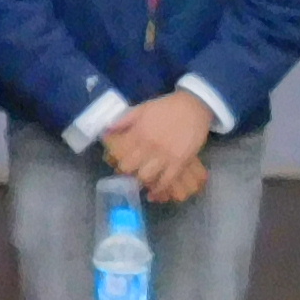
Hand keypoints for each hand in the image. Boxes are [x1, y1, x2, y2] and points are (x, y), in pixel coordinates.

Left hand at [103, 89, 212, 205]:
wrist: (193, 107)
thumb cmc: (166, 108)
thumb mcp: (142, 109)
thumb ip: (124, 121)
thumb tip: (106, 131)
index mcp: (139, 133)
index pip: (122, 156)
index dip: (118, 164)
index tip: (119, 166)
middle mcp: (150, 146)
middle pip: (132, 170)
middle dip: (128, 175)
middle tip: (130, 176)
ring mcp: (166, 155)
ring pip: (148, 177)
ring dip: (142, 183)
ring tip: (141, 184)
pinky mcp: (180, 162)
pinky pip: (167, 181)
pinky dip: (159, 189)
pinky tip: (154, 192)